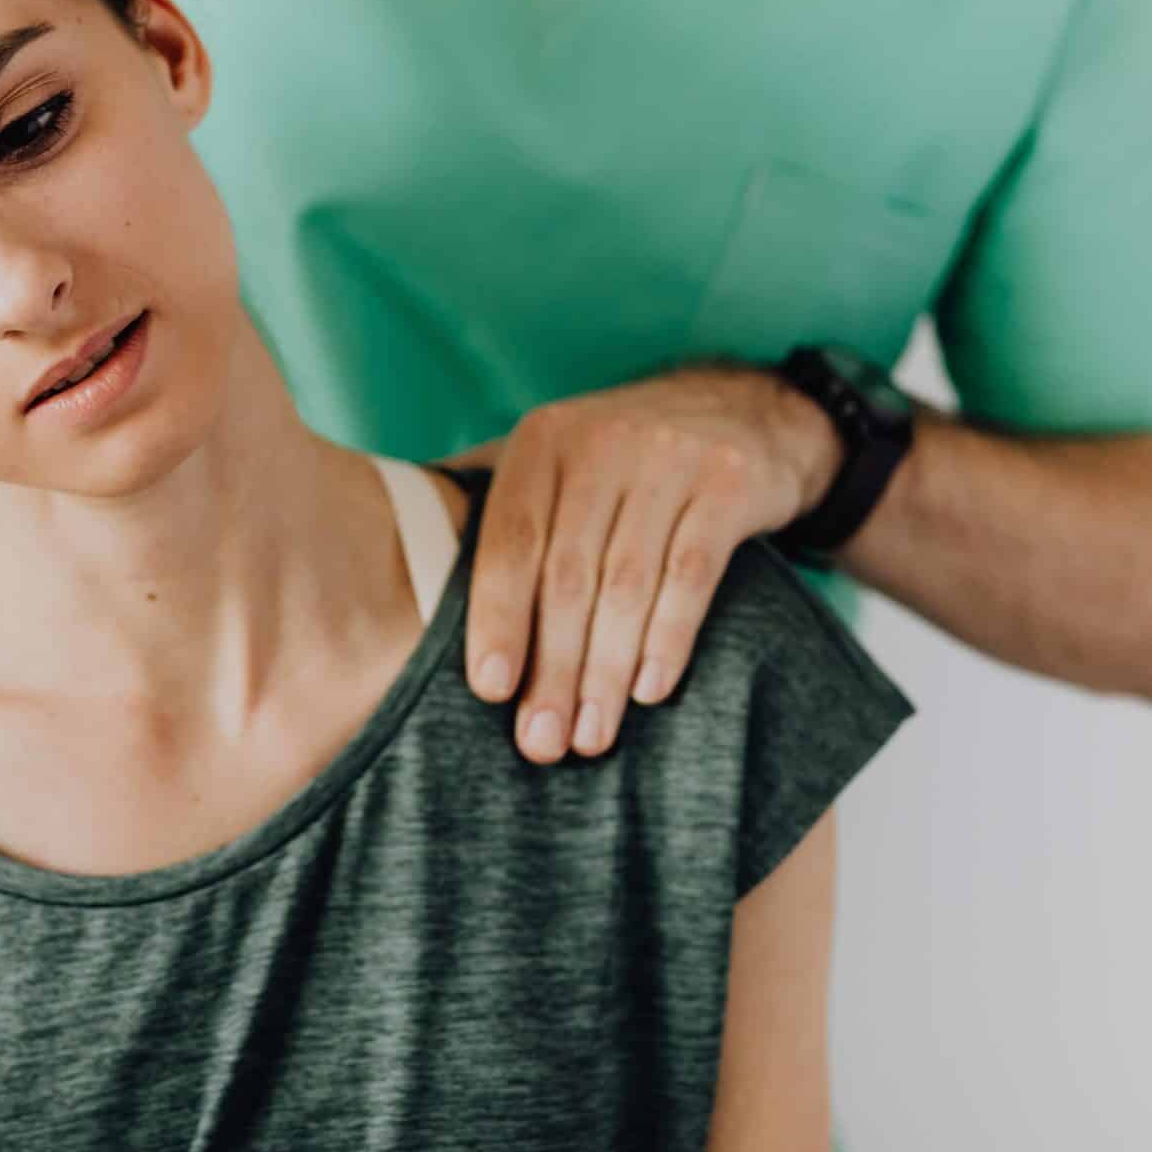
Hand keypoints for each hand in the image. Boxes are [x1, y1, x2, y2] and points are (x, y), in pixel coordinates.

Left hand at [459, 365, 845, 762]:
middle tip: (542, 741)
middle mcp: (602, 442)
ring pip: (628, 583)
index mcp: (543, 442)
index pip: (511, 540)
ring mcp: (670, 459)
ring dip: (606, 671)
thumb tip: (409, 571)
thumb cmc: (623, 460)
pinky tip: (650, 691)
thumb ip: (497, 505)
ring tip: (591, 734)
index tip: (491, 690)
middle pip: (568, 574)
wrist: (742, 410)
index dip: (497, 618)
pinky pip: (692, 576)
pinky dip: (668, 639)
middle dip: (552, 667)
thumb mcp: (557, 458)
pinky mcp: (730, 485)